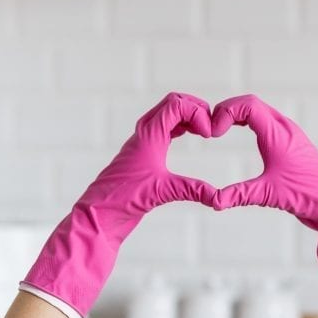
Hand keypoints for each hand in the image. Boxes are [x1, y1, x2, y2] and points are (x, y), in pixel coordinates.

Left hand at [22, 92, 215, 317]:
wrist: (99, 215)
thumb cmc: (122, 200)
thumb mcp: (162, 192)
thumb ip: (193, 190)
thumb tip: (219, 197)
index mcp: (148, 136)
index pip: (175, 105)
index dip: (197, 112)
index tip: (209, 133)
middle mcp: (144, 134)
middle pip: (172, 103)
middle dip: (194, 108)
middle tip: (210, 126)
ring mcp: (142, 142)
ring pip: (167, 114)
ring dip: (187, 116)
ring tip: (204, 131)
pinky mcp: (142, 153)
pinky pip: (164, 128)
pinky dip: (180, 126)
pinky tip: (191, 137)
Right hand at [209, 94, 317, 317]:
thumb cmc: (308, 195)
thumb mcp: (267, 194)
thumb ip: (237, 195)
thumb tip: (212, 200)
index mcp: (278, 133)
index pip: (248, 105)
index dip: (225, 111)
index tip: (213, 133)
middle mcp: (285, 128)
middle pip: (251, 103)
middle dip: (228, 110)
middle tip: (211, 127)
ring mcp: (289, 135)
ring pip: (260, 111)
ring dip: (239, 114)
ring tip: (220, 128)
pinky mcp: (291, 144)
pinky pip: (266, 122)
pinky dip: (249, 121)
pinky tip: (240, 133)